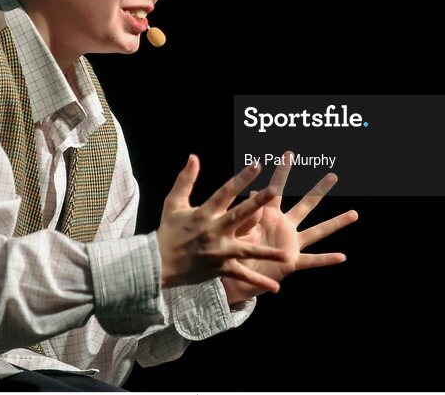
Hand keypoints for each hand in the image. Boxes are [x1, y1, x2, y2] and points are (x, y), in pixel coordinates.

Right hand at [156, 155, 288, 293]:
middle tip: (275, 191)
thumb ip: (186, 179)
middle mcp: (213, 232)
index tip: (257, 165)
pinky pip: (242, 275)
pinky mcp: (220, 269)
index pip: (225, 192)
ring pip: (246, 250)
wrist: (157, 264)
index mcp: (203, 214)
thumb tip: (194, 157)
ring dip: (267, 252)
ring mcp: (218, 252)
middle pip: (239, 215)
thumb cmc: (168, 231)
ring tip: (287, 254)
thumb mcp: (173, 203)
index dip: (241, 178)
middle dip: (257, 204)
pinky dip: (258, 282)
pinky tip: (275, 287)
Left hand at [221, 150, 358, 304]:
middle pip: (306, 205)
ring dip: (336, 222)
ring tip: (354, 213)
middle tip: (333, 175)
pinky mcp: (292, 261)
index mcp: (269, 215)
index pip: (277, 189)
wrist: (232, 275)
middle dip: (319, 190)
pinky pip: (312, 259)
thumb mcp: (237, 229)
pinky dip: (326, 259)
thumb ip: (246, 215)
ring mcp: (291, 243)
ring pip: (317, 231)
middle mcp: (285, 226)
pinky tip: (342, 257)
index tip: (289, 153)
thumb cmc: (232, 249)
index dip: (282, 171)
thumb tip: (254, 194)